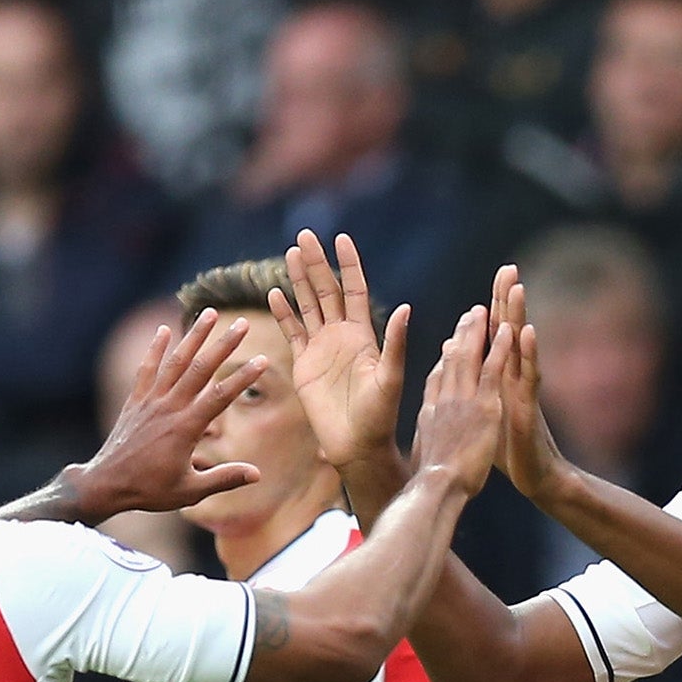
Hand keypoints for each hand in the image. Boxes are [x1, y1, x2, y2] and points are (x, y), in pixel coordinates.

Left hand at [71, 312, 268, 518]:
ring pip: (175, 362)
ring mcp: (151, 401)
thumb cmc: (150, 491)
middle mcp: (169, 408)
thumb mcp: (190, 491)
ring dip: (194, 336)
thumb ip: (223, 478)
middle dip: (223, 344)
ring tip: (210, 313)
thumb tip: (256, 474)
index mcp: (186, 428)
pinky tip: (164, 330)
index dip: (243, 378)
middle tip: (242, 323)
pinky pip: (147, 369)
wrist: (107, 484)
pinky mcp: (136, 401)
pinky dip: (156, 349)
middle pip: (201, 369)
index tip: (262, 361)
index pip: (220, 397)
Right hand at [267, 229, 410, 472]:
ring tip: (290, 253)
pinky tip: (275, 294)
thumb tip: (406, 308)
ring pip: (308, 306)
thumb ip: (395, 344)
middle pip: (326, 290)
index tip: (341, 238)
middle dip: (316, 263)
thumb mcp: (392, 378)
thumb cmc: (380, 416)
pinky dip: (284, 313)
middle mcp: (342, 336)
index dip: (348, 264)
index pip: (354, 290)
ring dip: (299, 281)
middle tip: (304, 236)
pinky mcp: (304, 365)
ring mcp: (322, 349)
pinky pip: (292, 333)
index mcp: (364, 335)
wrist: (357, 446)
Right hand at [406, 305, 510, 497]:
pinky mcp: (484, 405)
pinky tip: (507, 328)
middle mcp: (444, 401)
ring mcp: (463, 400)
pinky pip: (493, 369)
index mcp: (431, 414)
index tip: (450, 343)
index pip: (437, 379)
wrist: (438, 487)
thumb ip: (423, 446)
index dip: (444, 359)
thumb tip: (418, 451)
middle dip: (462, 334)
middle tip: (471, 314)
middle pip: (452, 360)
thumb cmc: (430, 484)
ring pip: (470, 357)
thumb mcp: (422, 459)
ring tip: (487, 309)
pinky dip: (499, 347)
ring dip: (479, 330)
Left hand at [490, 265, 571, 504]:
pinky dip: (529, 353)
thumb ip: (474, 387)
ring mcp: (523, 389)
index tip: (492, 280)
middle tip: (508, 268)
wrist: (533, 475)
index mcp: (499, 379)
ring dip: (519, 317)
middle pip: (509, 332)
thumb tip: (459, 368)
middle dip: (507, 301)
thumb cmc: (507, 447)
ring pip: (520, 347)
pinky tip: (529, 332)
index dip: (492, 310)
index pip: (495, 337)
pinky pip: (529, 375)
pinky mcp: (528, 405)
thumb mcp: (485, 411)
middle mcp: (513, 378)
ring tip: (518, 288)